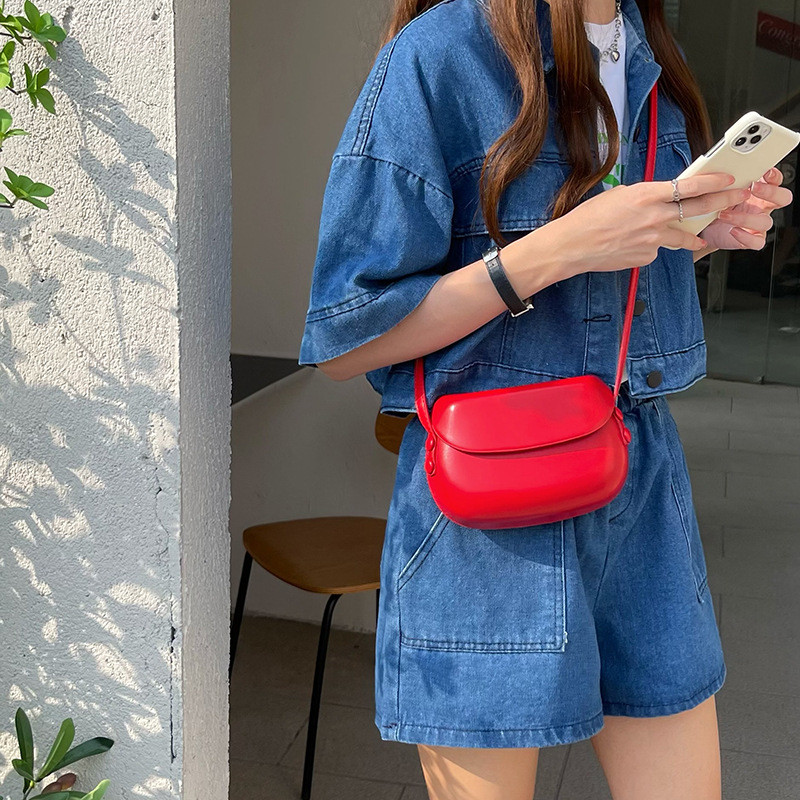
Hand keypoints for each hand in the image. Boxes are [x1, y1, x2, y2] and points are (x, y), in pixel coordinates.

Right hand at [545, 172, 749, 277]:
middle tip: (737, 198)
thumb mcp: (617, 195)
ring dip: (692, 235)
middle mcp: (654, 217)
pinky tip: (635, 245)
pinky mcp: (646, 257)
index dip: (714, 181)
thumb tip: (657, 200)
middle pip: (697, 209)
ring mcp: (652, 240)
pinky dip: (652, 247)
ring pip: (682, 236)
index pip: (690, 186)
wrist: (571, 246)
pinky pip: (657, 250)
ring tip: (699, 237)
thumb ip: (643, 196)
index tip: (729, 179)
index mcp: (646, 195)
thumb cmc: (587, 219)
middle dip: (722, 202)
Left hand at [698, 167, 792, 250]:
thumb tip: (723, 166)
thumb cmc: (713, 206)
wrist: (703, 229)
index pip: (776, 180)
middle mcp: (762, 207)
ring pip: (766, 221)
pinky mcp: (752, 239)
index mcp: (758, 191)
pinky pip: (757, 241)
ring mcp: (758, 224)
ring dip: (745, 217)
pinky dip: (746, 237)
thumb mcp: (718, 190)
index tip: (765, 170)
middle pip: (783, 198)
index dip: (774, 175)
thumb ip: (727, 180)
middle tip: (751, 188)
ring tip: (724, 214)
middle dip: (770, 192)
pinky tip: (733, 231)